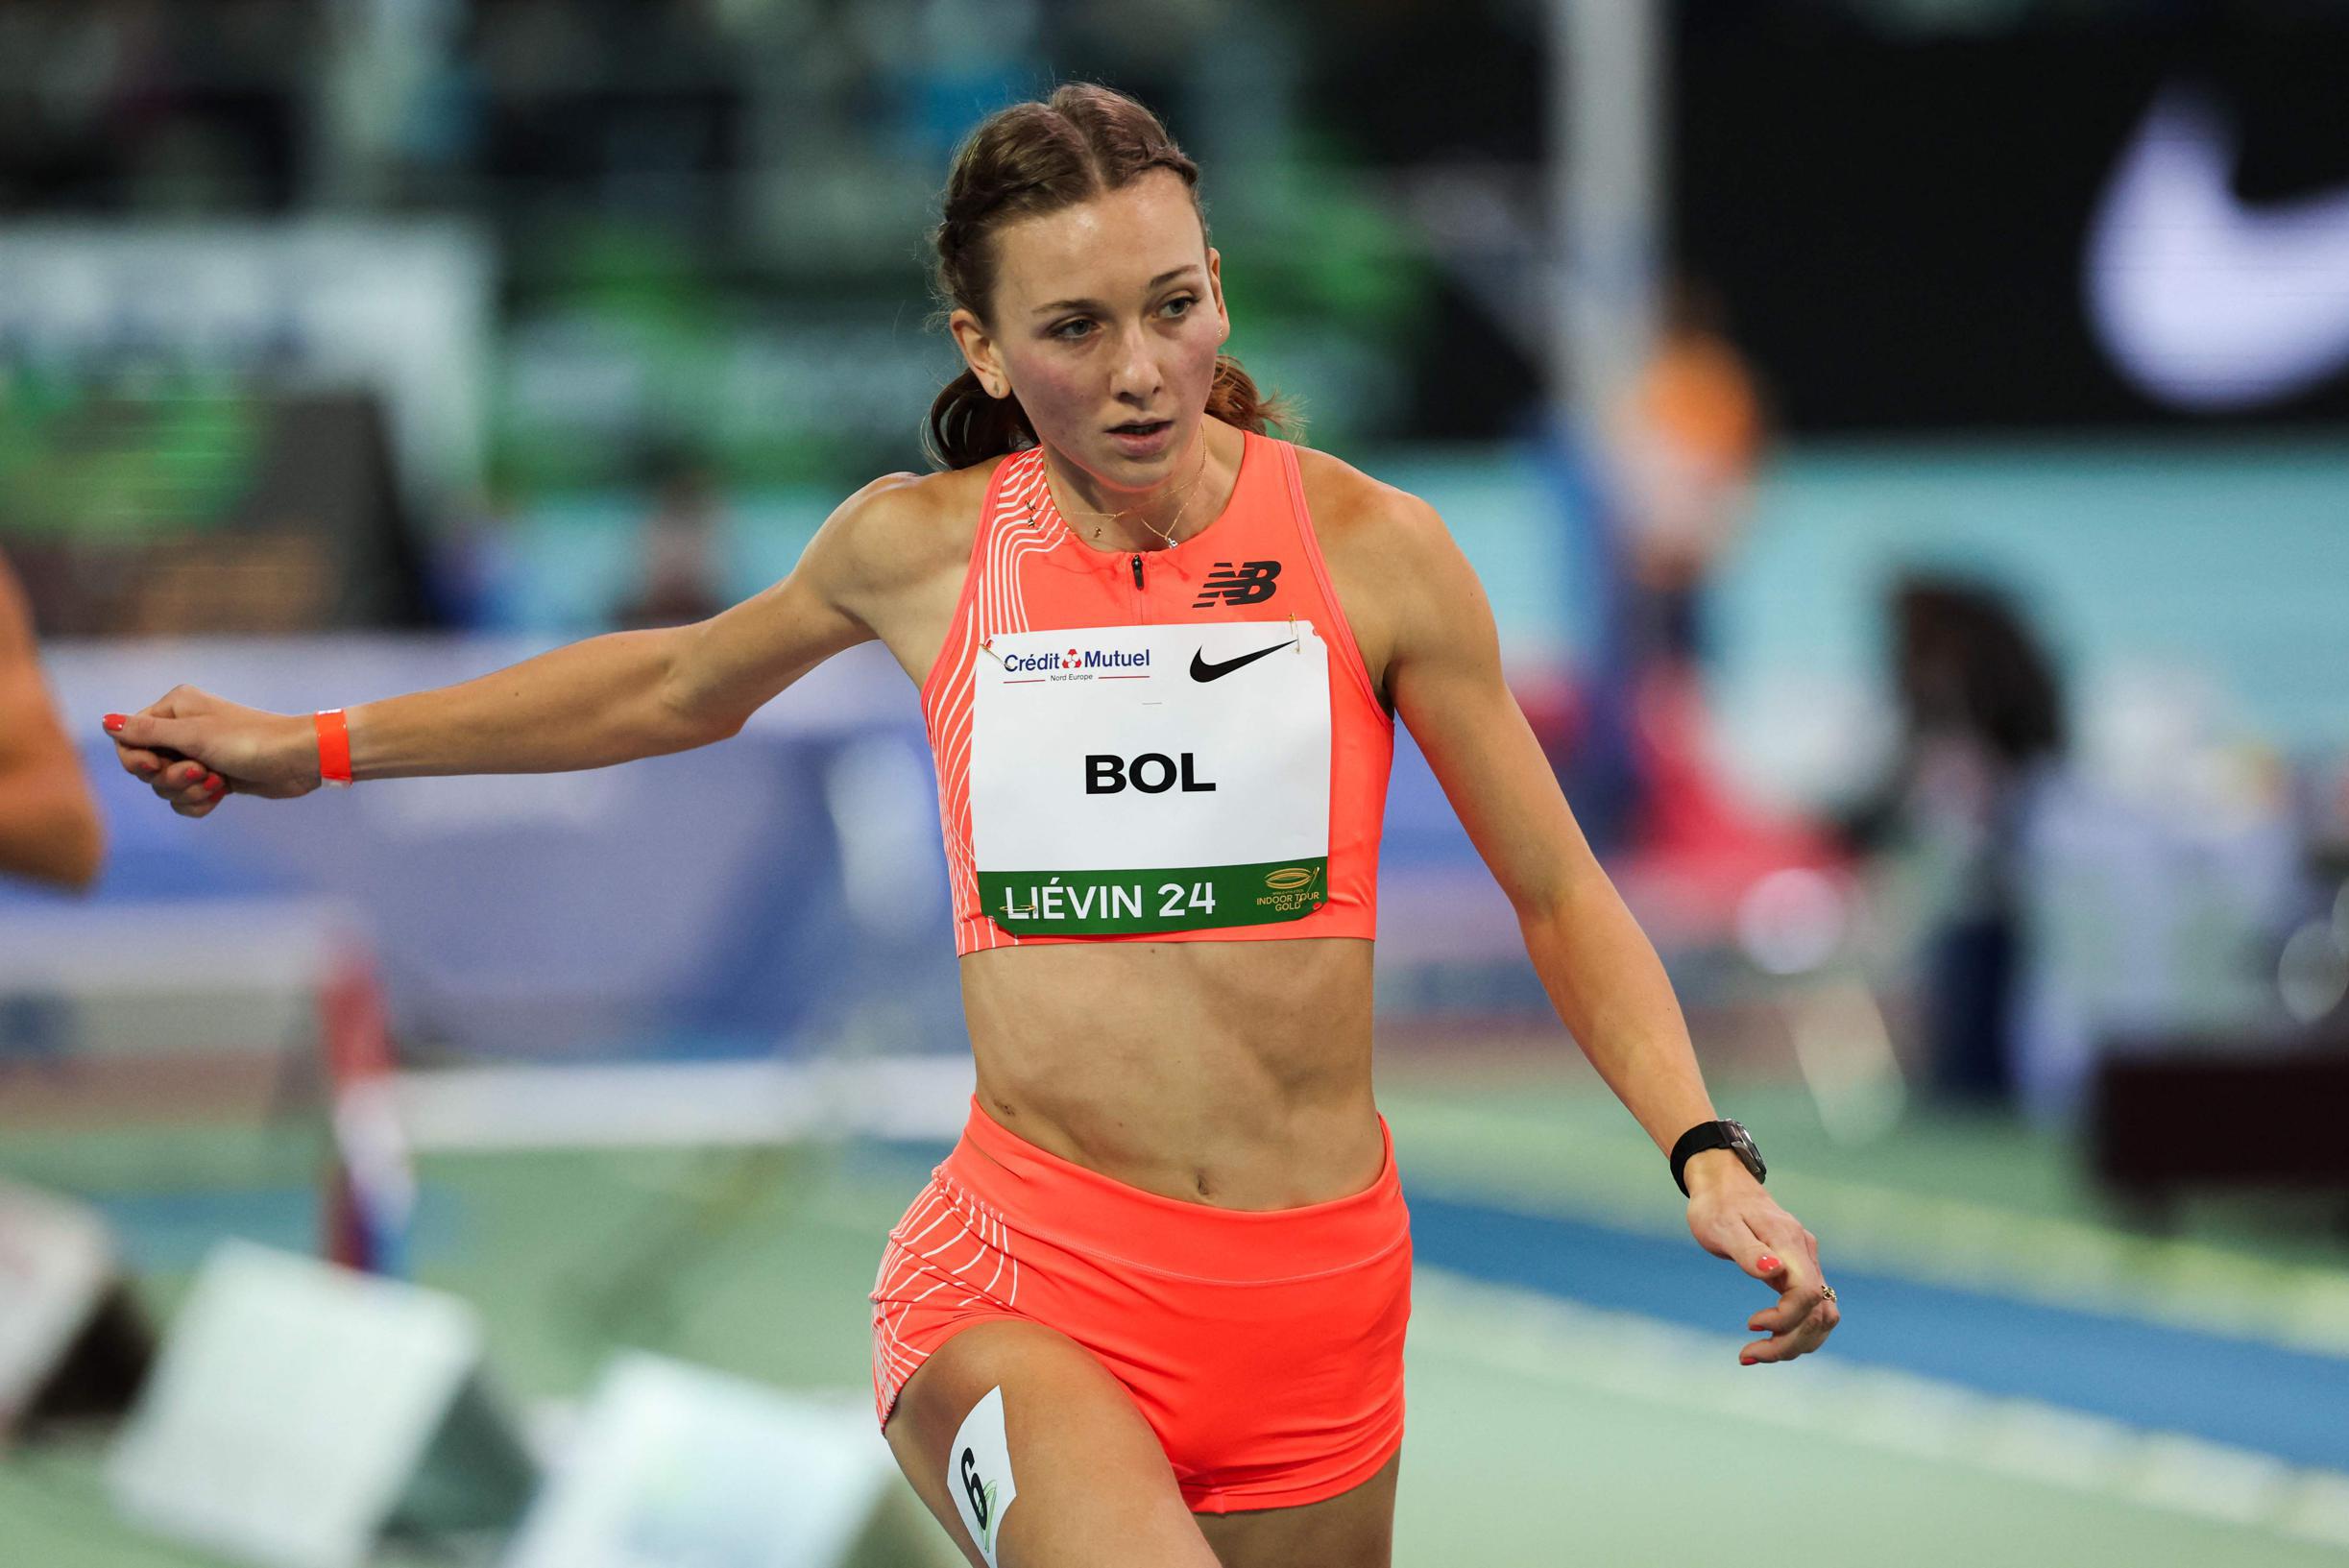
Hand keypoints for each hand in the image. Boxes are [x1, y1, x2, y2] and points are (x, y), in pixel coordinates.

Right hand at [101, 686, 320, 817]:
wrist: (299, 760)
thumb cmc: (250, 740)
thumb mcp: (194, 736)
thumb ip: (147, 732)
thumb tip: (105, 721)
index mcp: (174, 708)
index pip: (129, 738)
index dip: (136, 759)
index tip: (154, 767)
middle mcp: (182, 728)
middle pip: (145, 766)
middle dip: (170, 777)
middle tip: (199, 772)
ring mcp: (198, 754)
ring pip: (166, 786)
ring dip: (189, 791)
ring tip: (217, 783)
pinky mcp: (214, 777)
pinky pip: (187, 799)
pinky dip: (200, 802)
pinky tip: (221, 796)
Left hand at [1684, 1156, 1839, 1365]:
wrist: (1723, 1185)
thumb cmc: (1717, 1206)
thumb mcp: (1721, 1226)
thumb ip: (1748, 1251)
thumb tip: (1774, 1272)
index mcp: (1789, 1244)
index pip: (1807, 1294)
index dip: (1785, 1318)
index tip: (1751, 1324)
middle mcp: (1805, 1256)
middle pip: (1820, 1314)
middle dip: (1788, 1343)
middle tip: (1748, 1354)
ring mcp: (1806, 1264)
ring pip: (1821, 1316)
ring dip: (1794, 1342)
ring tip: (1755, 1352)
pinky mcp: (1799, 1271)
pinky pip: (1810, 1310)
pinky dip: (1794, 1330)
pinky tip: (1766, 1338)